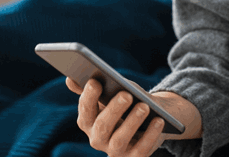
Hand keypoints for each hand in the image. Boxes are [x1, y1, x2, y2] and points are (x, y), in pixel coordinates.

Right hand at [66, 77, 201, 156]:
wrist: (148, 120)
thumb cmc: (124, 103)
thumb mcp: (110, 93)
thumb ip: (92, 87)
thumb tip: (69, 79)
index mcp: (88, 122)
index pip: (85, 111)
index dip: (89, 97)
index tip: (96, 82)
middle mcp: (97, 139)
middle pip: (102, 126)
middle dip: (114, 110)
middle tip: (126, 94)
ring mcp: (115, 151)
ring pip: (119, 140)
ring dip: (132, 122)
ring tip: (144, 106)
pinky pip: (141, 150)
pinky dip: (150, 135)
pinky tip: (159, 120)